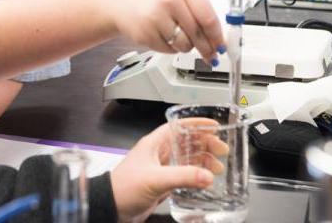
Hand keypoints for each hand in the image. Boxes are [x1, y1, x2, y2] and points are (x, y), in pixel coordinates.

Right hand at [103, 0, 224, 62]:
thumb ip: (197, 9)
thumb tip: (217, 36)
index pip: (208, 17)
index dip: (217, 36)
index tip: (221, 45)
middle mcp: (168, 0)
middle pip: (197, 34)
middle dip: (207, 48)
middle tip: (211, 55)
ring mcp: (155, 18)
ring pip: (184, 45)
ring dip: (187, 47)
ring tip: (179, 37)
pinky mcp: (145, 34)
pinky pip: (169, 50)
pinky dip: (171, 48)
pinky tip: (164, 36)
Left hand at [111, 122, 225, 221]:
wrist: (111, 207)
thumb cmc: (123, 187)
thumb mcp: (155, 179)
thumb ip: (182, 176)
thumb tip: (206, 175)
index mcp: (154, 144)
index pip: (178, 126)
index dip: (196, 124)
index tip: (213, 126)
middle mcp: (158, 154)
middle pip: (186, 142)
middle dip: (205, 144)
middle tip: (221, 150)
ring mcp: (160, 168)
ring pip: (186, 159)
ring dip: (202, 161)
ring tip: (216, 167)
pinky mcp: (162, 184)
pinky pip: (183, 175)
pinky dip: (195, 176)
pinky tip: (204, 180)